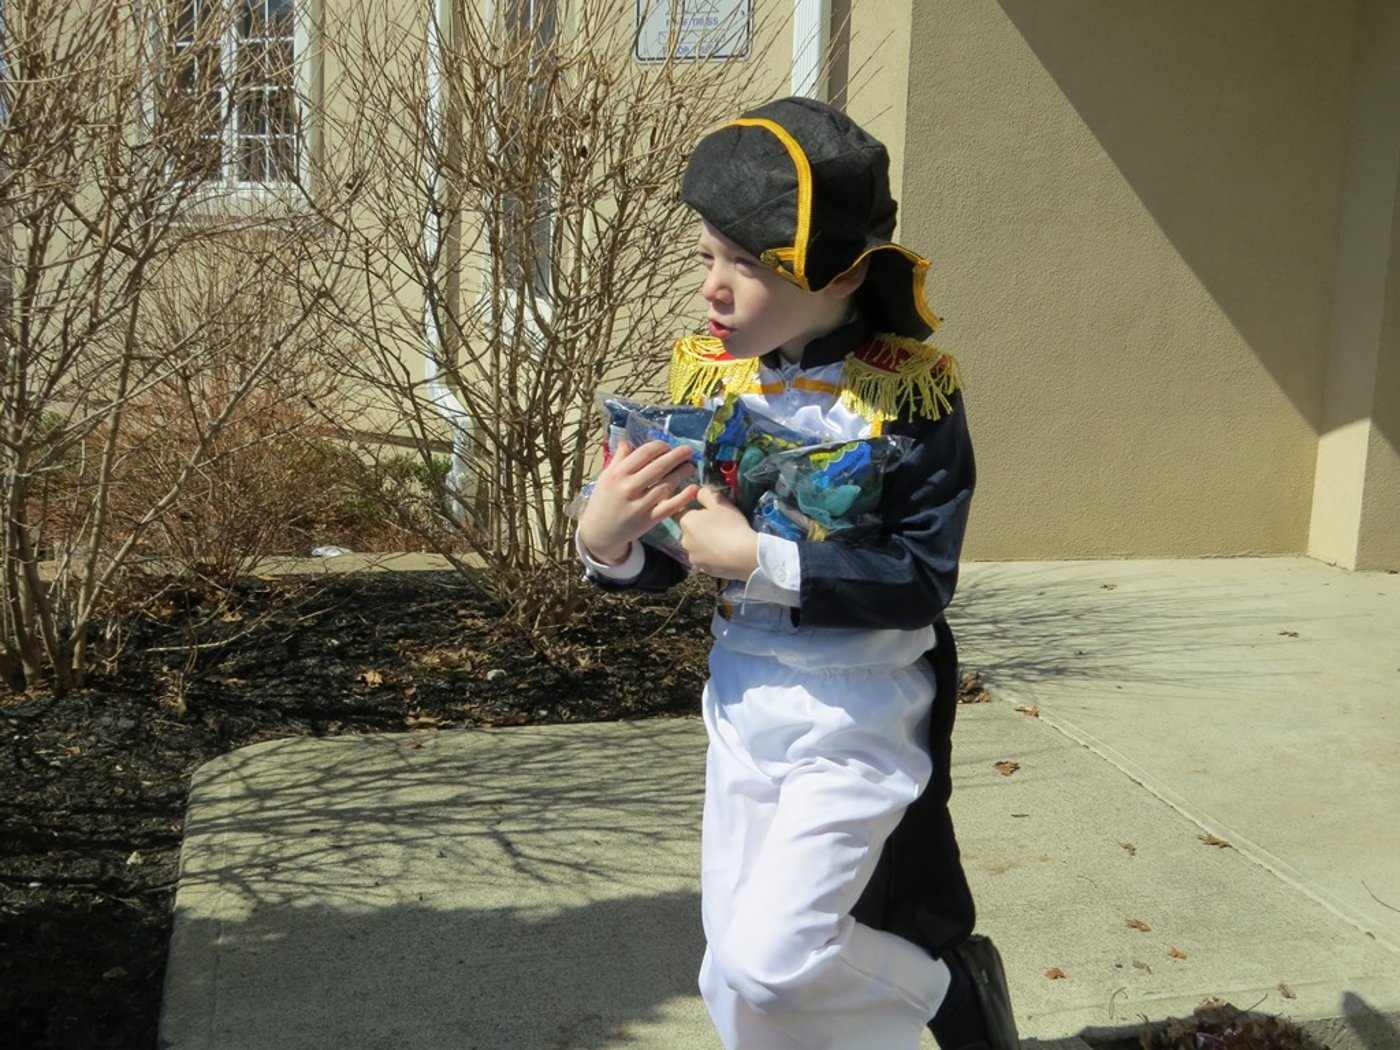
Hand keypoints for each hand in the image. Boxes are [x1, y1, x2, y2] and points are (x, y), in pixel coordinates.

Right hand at [577, 440, 699, 564]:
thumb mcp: (605, 477)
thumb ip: (618, 459)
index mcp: (617, 474)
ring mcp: (638, 506)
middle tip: (688, 450)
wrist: (599, 533)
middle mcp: (628, 488)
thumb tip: (628, 441)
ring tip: (690, 466)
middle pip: (658, 467)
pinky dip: (683, 497)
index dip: (660, 447)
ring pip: (665, 486)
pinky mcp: (647, 521)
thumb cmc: (603, 501)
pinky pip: (669, 507)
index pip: (644, 453)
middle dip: (676, 456)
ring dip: (681, 474)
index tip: (667, 446)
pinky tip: (693, 488)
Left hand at [676, 486, 758, 580]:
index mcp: (686, 522)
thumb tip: (697, 493)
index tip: (705, 511)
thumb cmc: (730, 525)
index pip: (680, 512)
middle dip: (700, 527)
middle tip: (719, 525)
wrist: (743, 555)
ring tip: (723, 542)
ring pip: (697, 546)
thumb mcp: (720, 502)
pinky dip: (711, 556)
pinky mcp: (702, 570)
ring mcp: (693, 557)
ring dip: (705, 543)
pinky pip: (705, 559)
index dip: (693, 509)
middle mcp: (684, 540)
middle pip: (690, 530)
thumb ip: (705, 494)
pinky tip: (724, 554)